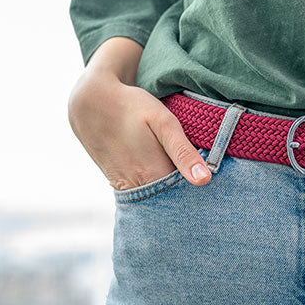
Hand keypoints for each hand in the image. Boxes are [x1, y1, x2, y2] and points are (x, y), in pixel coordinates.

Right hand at [67, 67, 211, 190]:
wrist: (91, 102)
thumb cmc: (132, 108)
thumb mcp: (164, 122)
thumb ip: (183, 152)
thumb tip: (204, 180)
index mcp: (154, 176)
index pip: (188, 198)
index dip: (203, 194)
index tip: (213, 184)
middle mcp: (139, 188)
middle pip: (172, 202)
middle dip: (188, 196)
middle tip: (200, 177)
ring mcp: (126, 188)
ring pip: (158, 200)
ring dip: (172, 193)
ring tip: (183, 175)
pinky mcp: (118, 184)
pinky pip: (144, 194)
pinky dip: (157, 190)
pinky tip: (164, 175)